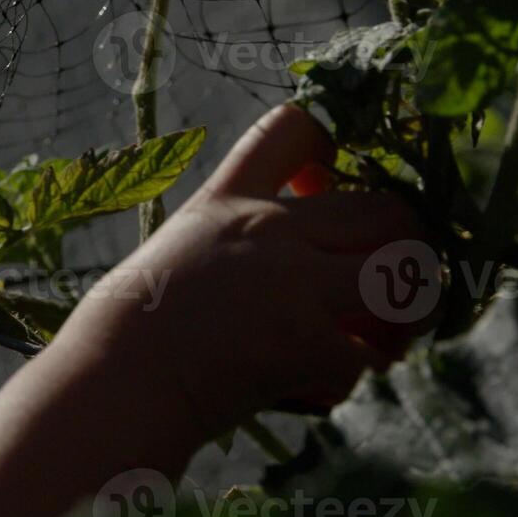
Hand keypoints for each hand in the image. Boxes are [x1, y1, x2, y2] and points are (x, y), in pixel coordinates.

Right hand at [62, 104, 435, 440]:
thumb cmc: (123, 336)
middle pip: (384, 209)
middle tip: (389, 286)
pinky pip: (366, 358)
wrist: (108, 385)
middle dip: (404, 248)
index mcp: (228, 201)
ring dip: (409, 311)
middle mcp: (269, 230)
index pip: (293, 128)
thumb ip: (230, 249)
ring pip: (403, 275)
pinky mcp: (305, 342)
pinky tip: (326, 388)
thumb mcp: (173, 258)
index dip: (330, 148)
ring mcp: (292, 284)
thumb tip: (289, 274)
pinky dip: (354, 379)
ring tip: (388, 338)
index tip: (326, 186)